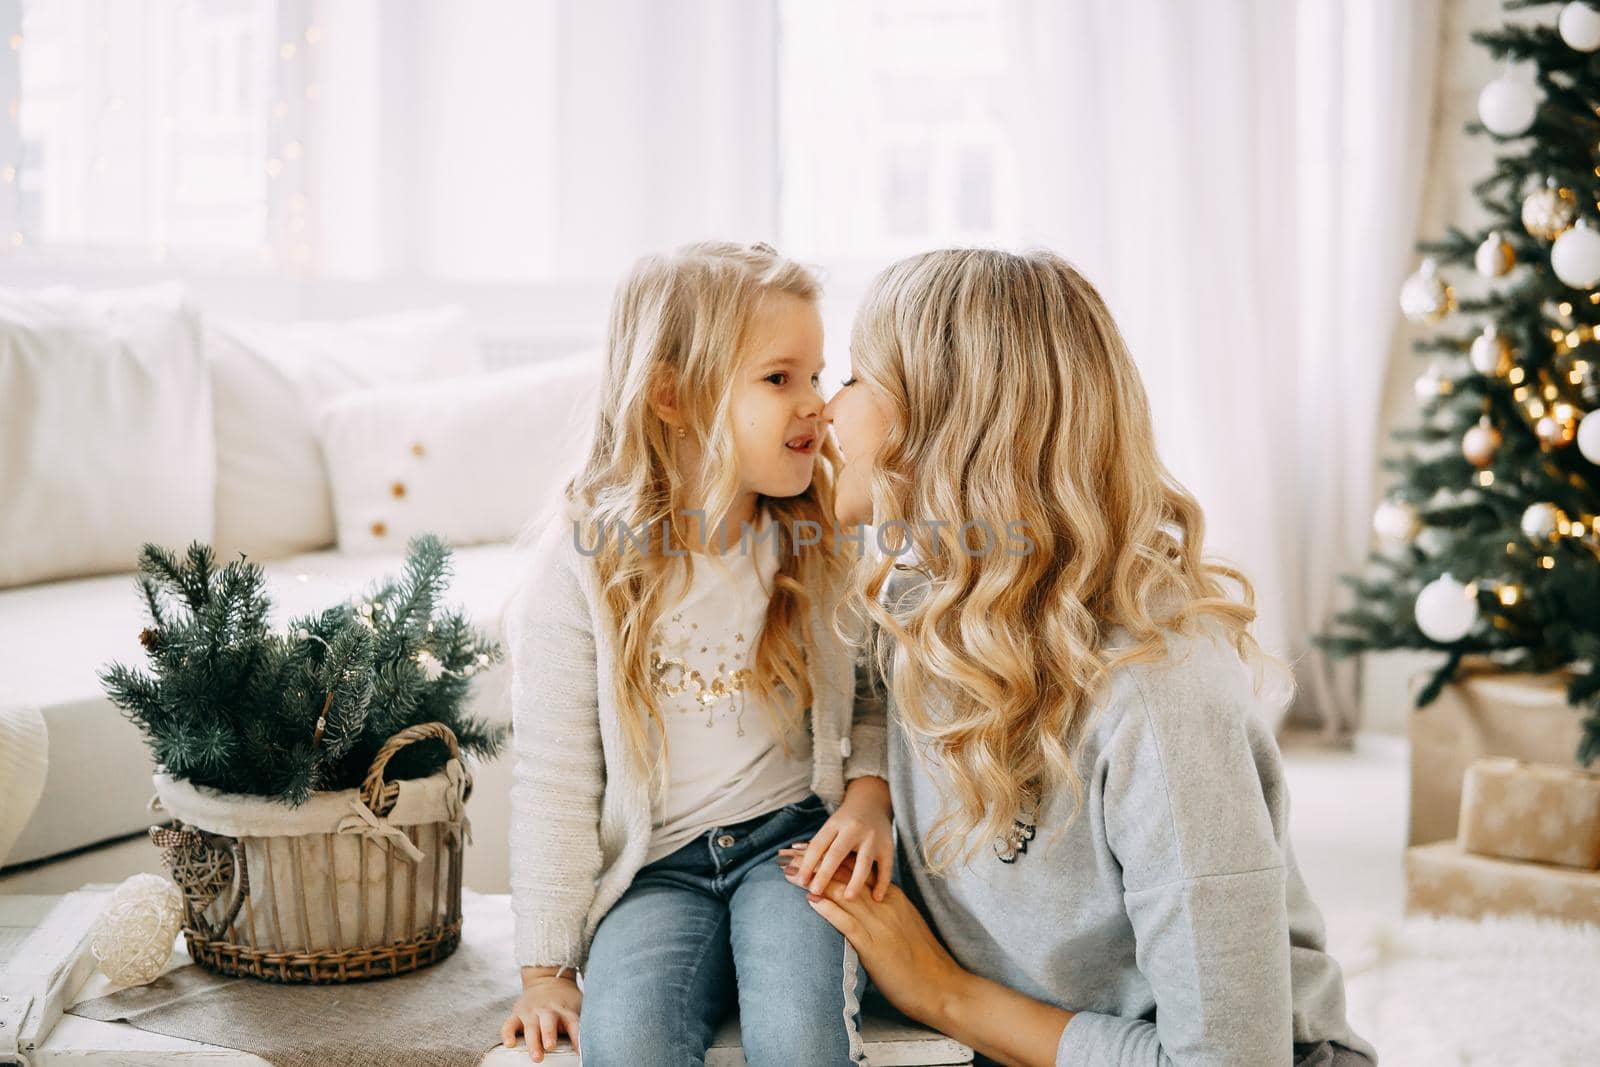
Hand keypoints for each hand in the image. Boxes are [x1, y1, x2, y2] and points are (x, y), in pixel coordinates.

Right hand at [500, 967, 581, 1062]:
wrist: (548, 980)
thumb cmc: (564, 1001)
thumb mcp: (577, 1008)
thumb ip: (580, 1024)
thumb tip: (592, 1043)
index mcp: (565, 1010)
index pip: (574, 1024)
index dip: (578, 1037)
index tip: (581, 1051)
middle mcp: (547, 1010)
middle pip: (548, 1023)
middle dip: (548, 1035)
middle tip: (550, 1047)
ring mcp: (531, 1012)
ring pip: (530, 1026)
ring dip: (533, 1041)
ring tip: (536, 1056)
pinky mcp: (517, 1014)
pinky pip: (509, 1024)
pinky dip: (508, 1034)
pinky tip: (510, 1044)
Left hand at [782, 856, 967, 1028]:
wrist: (942, 987)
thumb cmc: (923, 961)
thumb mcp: (904, 925)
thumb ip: (883, 911)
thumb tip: (862, 905)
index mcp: (891, 898)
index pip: (855, 870)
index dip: (829, 858)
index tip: (807, 849)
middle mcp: (884, 905)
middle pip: (844, 876)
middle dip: (815, 863)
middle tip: (789, 853)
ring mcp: (880, 924)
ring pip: (843, 894)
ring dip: (814, 880)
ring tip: (789, 872)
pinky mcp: (875, 947)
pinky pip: (849, 923)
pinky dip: (829, 910)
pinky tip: (812, 900)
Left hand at [787, 775, 893, 900]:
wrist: (872, 801)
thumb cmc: (844, 821)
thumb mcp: (829, 827)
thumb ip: (813, 846)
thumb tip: (783, 862)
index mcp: (834, 825)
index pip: (818, 844)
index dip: (807, 863)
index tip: (799, 881)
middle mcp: (853, 829)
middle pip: (837, 852)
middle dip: (825, 873)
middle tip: (816, 891)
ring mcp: (872, 837)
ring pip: (864, 860)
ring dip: (856, 880)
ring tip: (848, 898)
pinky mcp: (888, 845)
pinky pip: (886, 866)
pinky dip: (883, 882)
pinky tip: (877, 898)